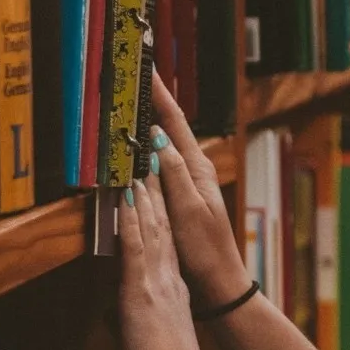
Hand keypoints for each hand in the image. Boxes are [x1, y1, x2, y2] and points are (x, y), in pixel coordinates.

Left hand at [118, 171, 212, 349]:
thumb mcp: (150, 344)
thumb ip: (130, 325)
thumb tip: (113, 321)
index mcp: (175, 295)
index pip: (166, 249)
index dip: (162, 220)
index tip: (157, 196)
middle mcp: (170, 282)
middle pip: (163, 231)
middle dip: (157, 197)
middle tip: (153, 167)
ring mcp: (157, 282)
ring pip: (152, 229)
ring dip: (146, 197)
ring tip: (143, 169)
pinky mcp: (142, 288)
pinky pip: (136, 244)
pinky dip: (133, 217)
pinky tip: (129, 196)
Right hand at [150, 70, 250, 308]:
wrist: (219, 282)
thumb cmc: (206, 250)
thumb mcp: (188, 210)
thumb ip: (173, 173)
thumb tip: (156, 137)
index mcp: (198, 168)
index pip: (175, 122)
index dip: (159, 93)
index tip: (145, 67)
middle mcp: (195, 170)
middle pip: (169, 126)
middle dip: (152, 98)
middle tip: (132, 73)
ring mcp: (188, 182)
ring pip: (163, 142)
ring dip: (148, 119)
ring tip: (130, 96)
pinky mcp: (180, 196)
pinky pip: (159, 163)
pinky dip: (147, 147)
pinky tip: (135, 143)